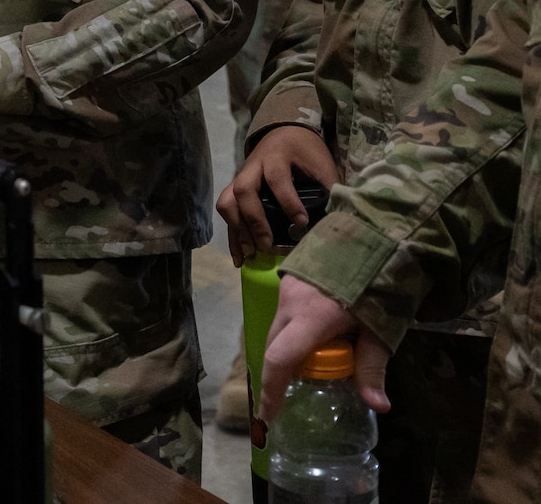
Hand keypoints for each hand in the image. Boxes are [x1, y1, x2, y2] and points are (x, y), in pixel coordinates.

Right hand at [217, 125, 338, 263]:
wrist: (284, 132)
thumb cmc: (306, 151)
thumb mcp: (321, 164)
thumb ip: (328, 188)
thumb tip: (340, 219)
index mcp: (276, 157)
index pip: (278, 178)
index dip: (288, 201)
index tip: (302, 223)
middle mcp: (253, 167)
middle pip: (243, 190)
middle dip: (254, 220)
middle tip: (267, 245)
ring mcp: (240, 178)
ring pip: (227, 202)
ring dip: (237, 230)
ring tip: (249, 254)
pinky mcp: (236, 190)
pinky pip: (227, 211)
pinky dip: (232, 235)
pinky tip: (240, 256)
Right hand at [260, 276, 390, 421]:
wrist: (374, 232)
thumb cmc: (380, 283)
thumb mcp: (380, 329)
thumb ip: (372, 367)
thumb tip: (379, 407)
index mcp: (310, 318)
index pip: (280, 360)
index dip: (271, 390)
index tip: (268, 416)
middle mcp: (290, 303)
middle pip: (275, 346)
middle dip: (280, 374)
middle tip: (289, 396)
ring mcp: (287, 287)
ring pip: (279, 328)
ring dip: (290, 350)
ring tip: (312, 364)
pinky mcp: (291, 278)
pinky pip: (285, 313)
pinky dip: (294, 331)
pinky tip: (317, 335)